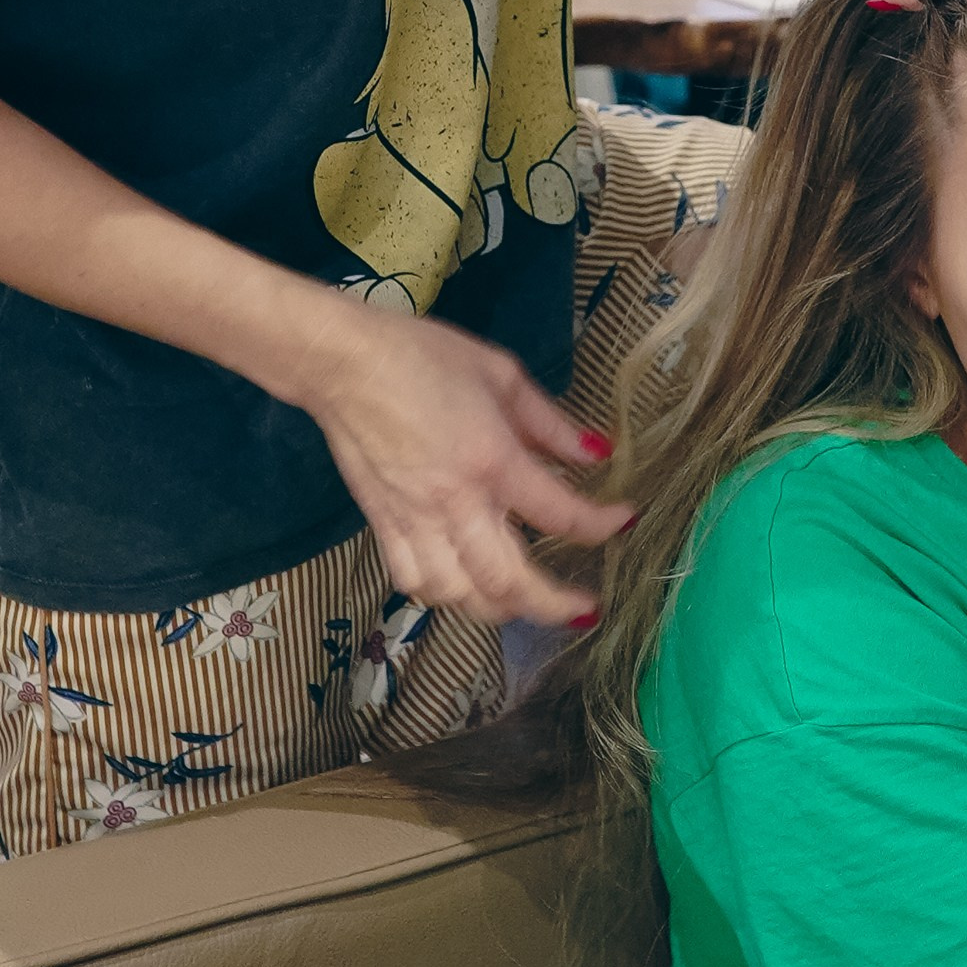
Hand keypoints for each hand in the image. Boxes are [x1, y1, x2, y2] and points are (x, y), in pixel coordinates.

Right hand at [301, 296, 630, 630]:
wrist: (343, 363)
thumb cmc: (423, 357)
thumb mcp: (501, 375)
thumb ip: (550, 423)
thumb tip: (597, 452)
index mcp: (492, 460)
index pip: (559, 513)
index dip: (600, 525)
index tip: (623, 521)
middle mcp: (456, 504)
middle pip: (510, 582)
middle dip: (554, 606)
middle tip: (584, 608)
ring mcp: (415, 521)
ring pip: (461, 596)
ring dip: (500, 609)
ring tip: (527, 603)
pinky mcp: (383, 526)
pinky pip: (414, 582)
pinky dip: (444, 597)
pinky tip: (463, 589)